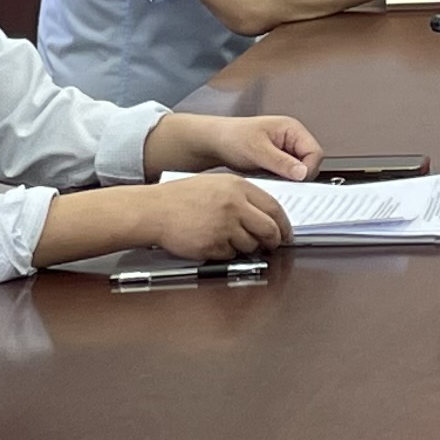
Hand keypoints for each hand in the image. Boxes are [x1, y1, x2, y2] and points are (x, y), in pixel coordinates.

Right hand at [145, 174, 290, 261]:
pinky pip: (231, 255)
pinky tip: (213, 242)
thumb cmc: (181, 197)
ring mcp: (224, 226)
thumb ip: (242, 196)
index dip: (284, 224)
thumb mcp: (216, 184)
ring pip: (251, 245)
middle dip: (273, 241)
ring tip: (229, 238)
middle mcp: (234, 205)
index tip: (285, 232)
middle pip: (269, 230)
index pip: (274, 208)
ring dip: (247, 247)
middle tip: (271, 245)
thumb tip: (266, 214)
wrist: (154, 210)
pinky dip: (226, 253)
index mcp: (238, 187)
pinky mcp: (213, 245)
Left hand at [188, 111, 322, 179]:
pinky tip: (267, 179)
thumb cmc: (232, 137)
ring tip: (270, 177)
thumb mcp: (257, 150)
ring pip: (300, 172)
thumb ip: (281, 162)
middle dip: (298, 175)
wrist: (214, 143)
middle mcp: (292, 140)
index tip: (296, 180)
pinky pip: (288, 177)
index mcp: (292, 129)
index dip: (308, 168)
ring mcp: (286, 152)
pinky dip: (281, 182)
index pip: (315, 152)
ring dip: (288, 179)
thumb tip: (302, 173)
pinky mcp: (279, 164)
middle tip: (281, 180)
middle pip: (310, 163)